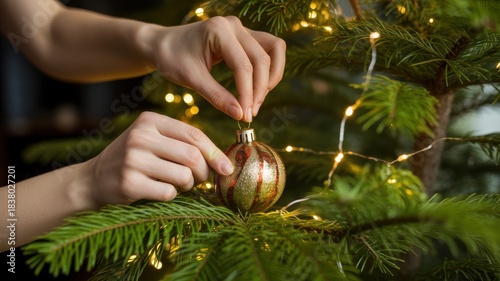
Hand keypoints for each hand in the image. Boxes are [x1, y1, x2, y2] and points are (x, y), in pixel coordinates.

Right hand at [86, 111, 233, 205]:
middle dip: (204, 172)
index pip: (194, 135)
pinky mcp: (129, 183)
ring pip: (184, 176)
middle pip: (192, 156)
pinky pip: (168, 192)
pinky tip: (158, 190)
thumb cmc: (135, 158)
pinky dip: (171, 195)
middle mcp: (140, 136)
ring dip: (188, 185)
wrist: (94, 179)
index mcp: (150, 120)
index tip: (227, 168)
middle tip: (201, 179)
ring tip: (178, 183)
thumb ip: (182, 142)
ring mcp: (133, 159)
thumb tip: (222, 161)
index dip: (215, 153)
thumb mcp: (153, 140)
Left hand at [144, 16, 285, 121]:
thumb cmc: (172, 58)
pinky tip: (255, 90)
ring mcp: (241, 29)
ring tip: (256, 101)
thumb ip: (217, 96)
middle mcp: (234, 26)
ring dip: (270, 77)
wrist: (163, 44)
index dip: (247, 93)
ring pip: (273, 50)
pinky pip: (267, 51)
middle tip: (249, 112)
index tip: (245, 115)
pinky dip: (267, 71)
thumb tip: (240, 115)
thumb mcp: (191, 79)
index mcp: (219, 31)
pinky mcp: (244, 37)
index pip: (243, 65)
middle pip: (263, 58)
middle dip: (260, 89)